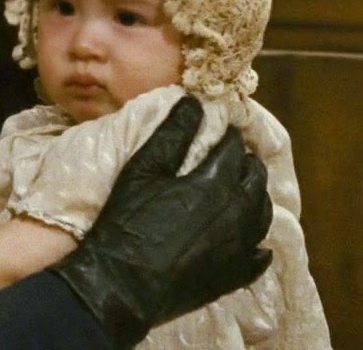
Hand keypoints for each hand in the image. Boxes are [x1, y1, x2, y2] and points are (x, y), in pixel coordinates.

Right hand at [50, 96, 272, 348]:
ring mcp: (239, 248)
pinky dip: (257, 238)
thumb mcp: (143, 169)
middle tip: (229, 152)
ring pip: (262, 213)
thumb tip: (194, 102)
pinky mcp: (234, 275)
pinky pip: (259, 254)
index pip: (233, 148)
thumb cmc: (127, 220)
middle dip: (245, 160)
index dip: (227, 133)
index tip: (219, 125)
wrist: (121, 282)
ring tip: (240, 185)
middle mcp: (237, 213)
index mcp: (215, 183)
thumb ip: (172, 133)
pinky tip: (248, 235)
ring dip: (254, 194)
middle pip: (255, 178)